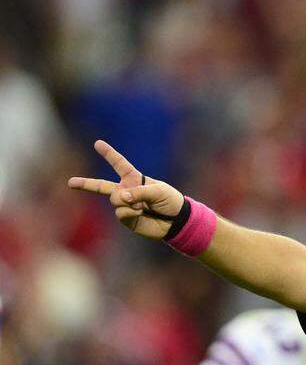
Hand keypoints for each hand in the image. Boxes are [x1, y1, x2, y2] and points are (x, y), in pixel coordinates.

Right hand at [68, 141, 184, 239]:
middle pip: (101, 186)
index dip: (109, 154)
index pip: (119, 164)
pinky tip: (140, 214)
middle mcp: (125, 190)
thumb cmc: (170, 201)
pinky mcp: (126, 218)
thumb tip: (120, 198)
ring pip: (115, 200)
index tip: (98, 143)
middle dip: (85, 184)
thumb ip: (138, 192)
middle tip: (70, 182)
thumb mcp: (158, 191)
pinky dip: (130, 213)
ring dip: (129, 203)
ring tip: (143, 207)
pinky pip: (120, 213)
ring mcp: (124, 205)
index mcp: (134, 179)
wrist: (176, 221)